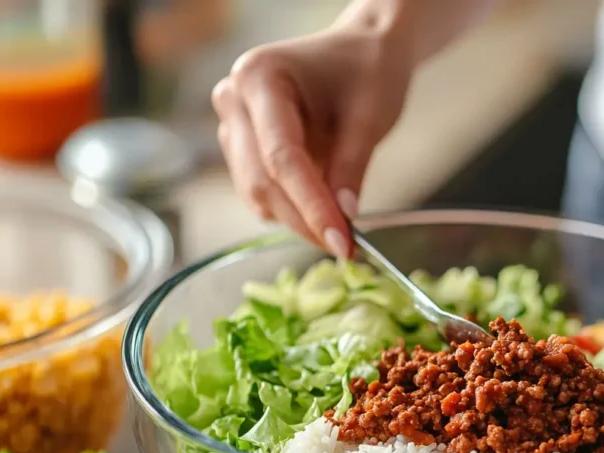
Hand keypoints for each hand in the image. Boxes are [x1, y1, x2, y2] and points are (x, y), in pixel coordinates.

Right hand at [212, 27, 412, 255]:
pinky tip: (325, 215)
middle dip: (305, 220)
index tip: (342, 242)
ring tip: (342, 231)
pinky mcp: (243, 150)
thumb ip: (351, 167)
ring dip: (299, 221)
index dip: (312, 206)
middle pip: (262, 181)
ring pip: (258, 195)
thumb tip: (343, 220)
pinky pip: (264, 194)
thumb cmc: (366, 71)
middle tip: (347, 248)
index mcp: (260, 77)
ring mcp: (233, 126)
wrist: (359, 53)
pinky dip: (294, 212)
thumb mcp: (370, 115)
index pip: (282, 157)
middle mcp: (234, 100)